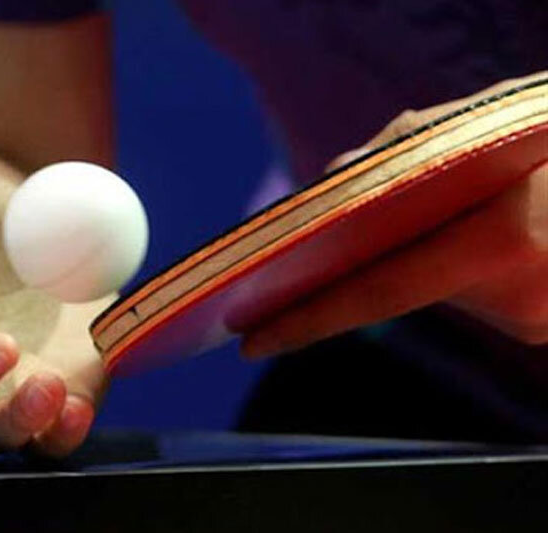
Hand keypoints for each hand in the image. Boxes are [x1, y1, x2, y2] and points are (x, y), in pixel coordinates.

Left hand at [241, 71, 547, 357]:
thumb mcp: (497, 123)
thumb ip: (408, 149)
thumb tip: (332, 180)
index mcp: (502, 242)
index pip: (375, 293)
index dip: (307, 320)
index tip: (251, 340)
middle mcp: (519, 295)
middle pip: (404, 288)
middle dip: (375, 264)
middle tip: (336, 254)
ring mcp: (534, 319)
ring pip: (440, 290)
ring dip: (432, 253)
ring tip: (472, 211)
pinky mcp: (541, 327)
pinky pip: (474, 296)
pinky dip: (464, 263)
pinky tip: (498, 231)